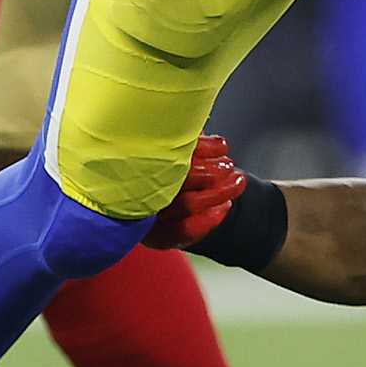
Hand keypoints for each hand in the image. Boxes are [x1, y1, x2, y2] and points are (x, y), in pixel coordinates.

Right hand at [146, 134, 250, 250]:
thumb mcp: (165, 144)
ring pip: (189, 203)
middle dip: (216, 171)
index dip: (205, 148)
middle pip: (184, 176)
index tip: (222, 145)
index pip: (175, 151)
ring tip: (237, 181)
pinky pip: (186, 230)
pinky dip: (210, 219)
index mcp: (139, 159)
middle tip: (231, 166)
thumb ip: (186, 139)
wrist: (128, 202)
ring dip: (220, 191)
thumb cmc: (153, 167)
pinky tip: (224, 206)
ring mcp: (148, 214)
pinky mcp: (156, 235)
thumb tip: (209, 131)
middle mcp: (140, 187)